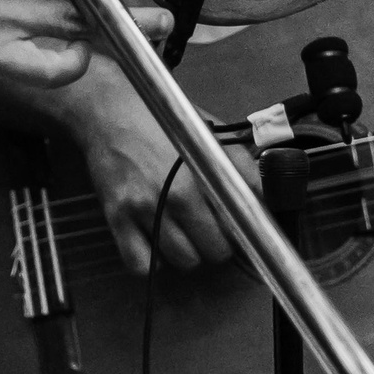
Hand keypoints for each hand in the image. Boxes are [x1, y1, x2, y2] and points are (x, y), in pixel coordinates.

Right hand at [62, 82, 238, 274]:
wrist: (109, 109)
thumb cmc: (162, 120)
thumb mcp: (208, 131)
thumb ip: (239, 163)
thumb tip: (264, 195)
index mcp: (200, 174)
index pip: (237, 225)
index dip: (242, 229)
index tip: (237, 225)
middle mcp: (173, 196)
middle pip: (213, 251)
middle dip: (217, 242)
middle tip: (209, 227)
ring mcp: (142, 210)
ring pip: (182, 261)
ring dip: (188, 252)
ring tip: (183, 231)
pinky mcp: (116, 218)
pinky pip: (140, 264)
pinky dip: (152, 261)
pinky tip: (156, 242)